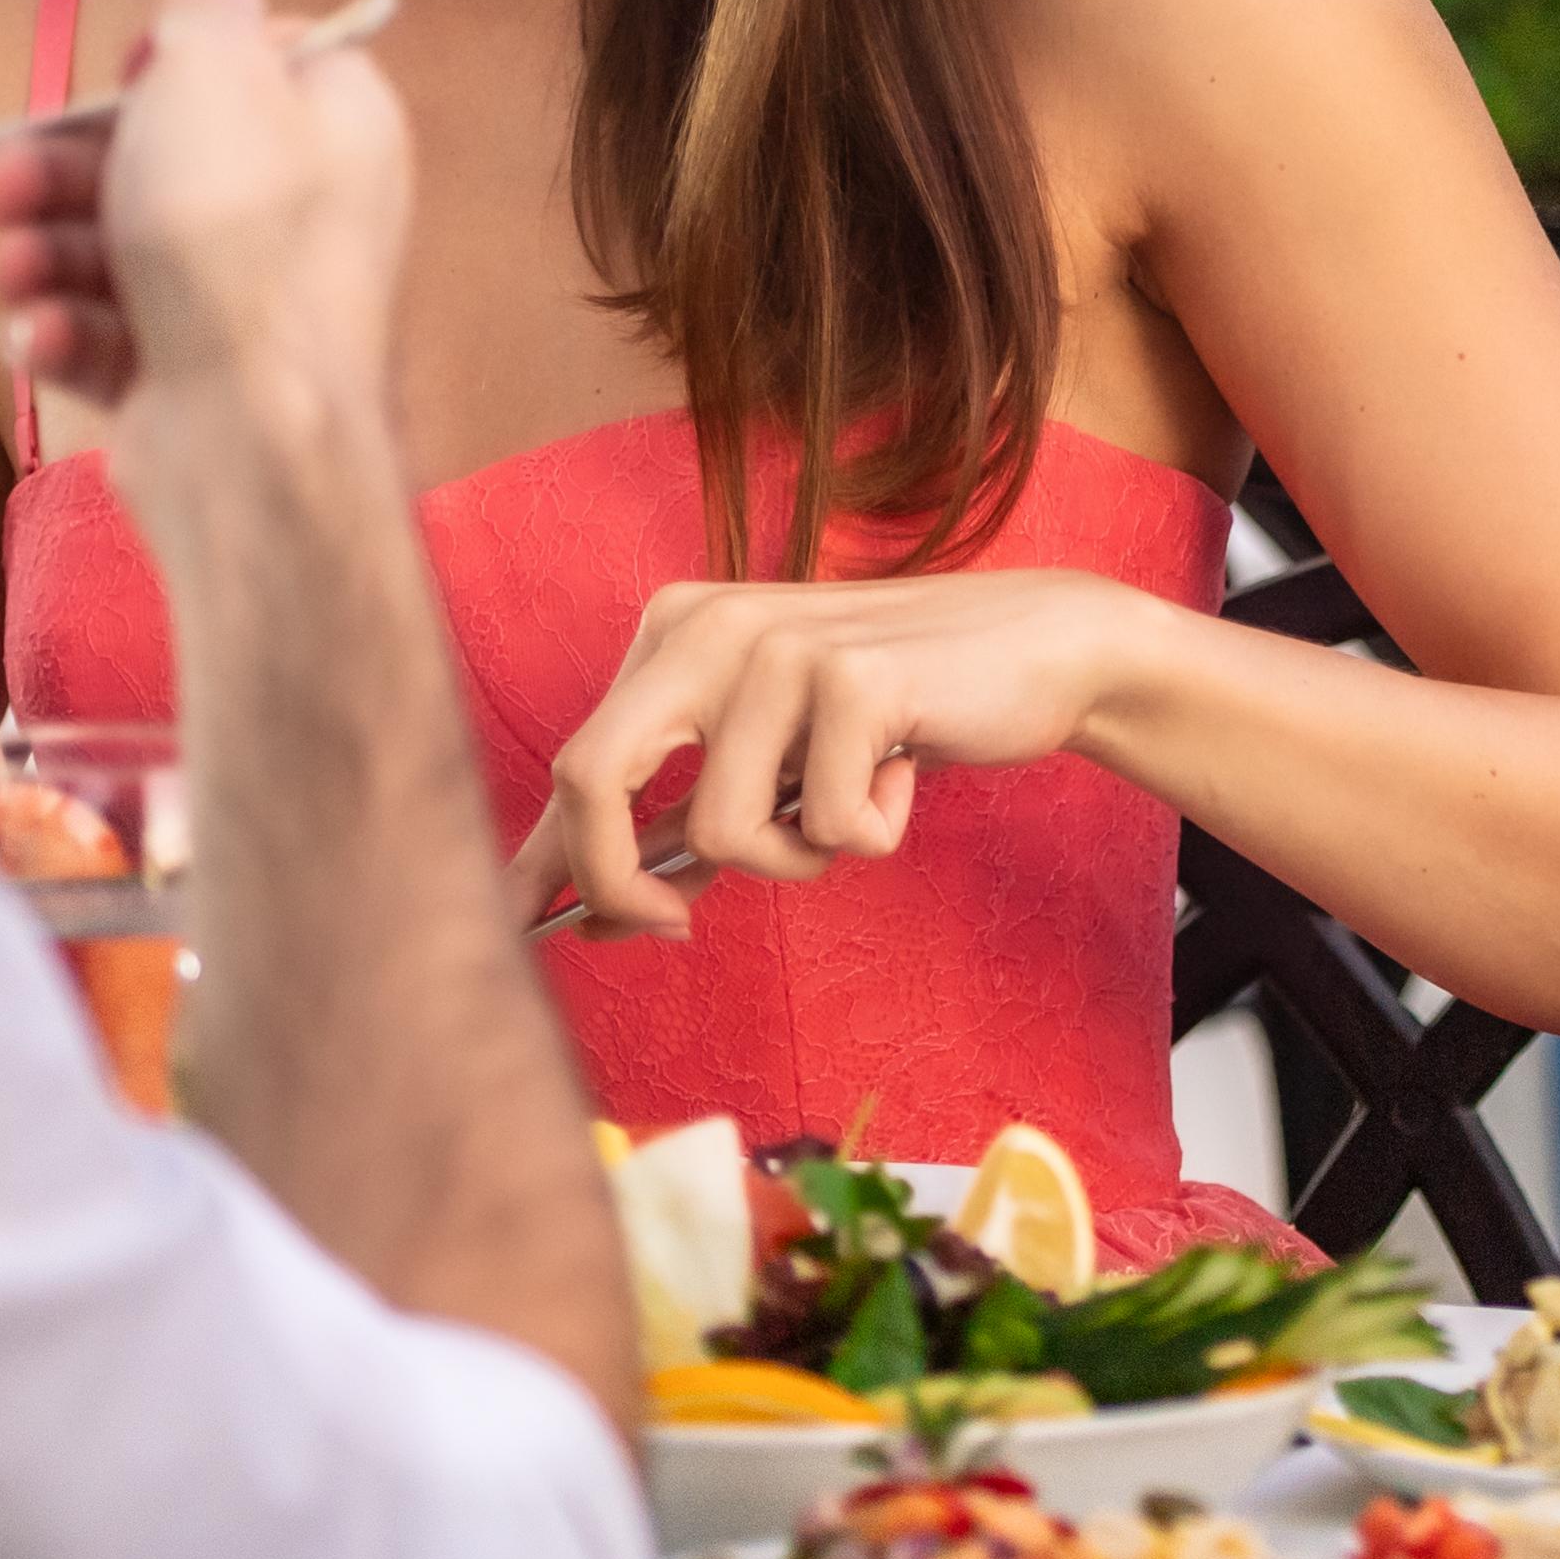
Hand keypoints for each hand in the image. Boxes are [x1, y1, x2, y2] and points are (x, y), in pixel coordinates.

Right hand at [0, 0, 411, 450]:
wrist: (249, 434)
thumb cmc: (235, 238)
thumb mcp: (215, 80)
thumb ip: (209, 16)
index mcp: (338, 122)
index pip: (255, 62)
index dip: (178, 65)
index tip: (130, 79)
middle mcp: (305, 207)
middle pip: (159, 160)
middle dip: (62, 168)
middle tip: (2, 182)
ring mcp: (248, 299)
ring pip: (118, 249)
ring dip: (43, 252)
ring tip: (12, 271)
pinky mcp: (195, 377)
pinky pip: (111, 334)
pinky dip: (65, 333)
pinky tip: (41, 338)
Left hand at [503, 568, 1134, 937]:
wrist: (1036, 649)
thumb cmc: (894, 719)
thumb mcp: (772, 766)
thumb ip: (678, 827)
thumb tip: (580, 916)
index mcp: (674, 632)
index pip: (578, 761)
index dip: (544, 862)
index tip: (523, 934)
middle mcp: (706, 625)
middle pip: (590, 776)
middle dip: (613, 879)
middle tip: (673, 927)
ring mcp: (776, 645)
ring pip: (720, 830)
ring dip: (795, 856)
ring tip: (852, 809)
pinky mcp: (851, 678)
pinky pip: (827, 826)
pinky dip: (872, 833)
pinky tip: (905, 775)